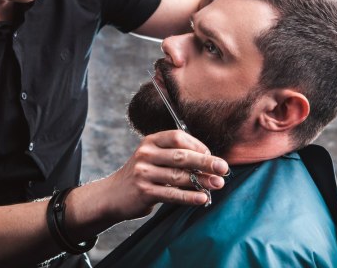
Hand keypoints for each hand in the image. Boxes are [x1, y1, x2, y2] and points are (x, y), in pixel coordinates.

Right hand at [106, 130, 228, 219]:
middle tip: (223, 168)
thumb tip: (208, 159)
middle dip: (205, 162)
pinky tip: (202, 198)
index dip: (197, 145)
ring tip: (218, 184)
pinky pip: (172, 194)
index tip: (210, 155)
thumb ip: (174, 155)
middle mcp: (146, 154)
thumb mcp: (153, 157)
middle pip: (181, 156)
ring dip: (202, 181)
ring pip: (179, 176)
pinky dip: (189, 197)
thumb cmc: (142, 174)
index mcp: (150, 141)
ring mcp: (143, 173)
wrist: (113, 194)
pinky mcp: (144, 192)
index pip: (178, 137)